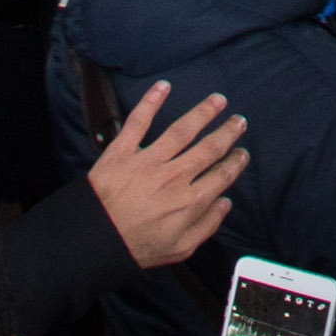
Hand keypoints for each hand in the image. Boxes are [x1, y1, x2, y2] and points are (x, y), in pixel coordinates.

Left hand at [83, 78, 249, 270]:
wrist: (94, 240)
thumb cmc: (137, 247)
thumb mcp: (180, 249)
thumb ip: (206, 227)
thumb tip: (225, 203)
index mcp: (189, 201)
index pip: (220, 176)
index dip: (235, 163)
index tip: (242, 153)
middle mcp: (174, 176)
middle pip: (208, 148)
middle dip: (227, 133)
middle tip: (239, 121)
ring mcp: (148, 160)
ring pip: (181, 131)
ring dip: (202, 113)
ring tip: (217, 100)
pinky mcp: (123, 151)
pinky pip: (138, 122)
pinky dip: (151, 102)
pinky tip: (164, 86)